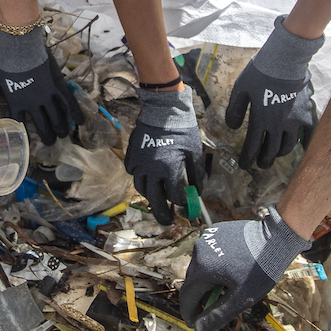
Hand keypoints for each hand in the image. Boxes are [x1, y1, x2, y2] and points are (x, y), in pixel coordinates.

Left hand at [0, 26, 82, 143]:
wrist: (21, 48)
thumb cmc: (5, 63)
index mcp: (17, 103)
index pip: (20, 123)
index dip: (25, 133)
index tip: (29, 141)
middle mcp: (33, 104)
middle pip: (42, 124)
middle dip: (47, 136)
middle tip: (51, 143)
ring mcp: (47, 96)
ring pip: (56, 117)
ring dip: (60, 128)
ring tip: (63, 136)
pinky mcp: (57, 85)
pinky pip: (68, 102)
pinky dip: (75, 112)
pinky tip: (80, 121)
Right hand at [125, 86, 202, 224]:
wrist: (162, 109)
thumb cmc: (182, 129)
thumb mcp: (194, 151)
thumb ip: (196, 174)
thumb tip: (198, 191)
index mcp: (169, 169)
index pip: (175, 196)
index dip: (182, 202)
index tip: (186, 203)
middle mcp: (152, 170)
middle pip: (155, 200)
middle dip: (162, 213)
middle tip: (168, 221)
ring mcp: (139, 163)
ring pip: (142, 188)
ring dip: (151, 197)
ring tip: (158, 199)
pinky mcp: (132, 156)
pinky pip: (133, 174)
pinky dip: (140, 180)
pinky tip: (148, 179)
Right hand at [179, 207, 310, 330]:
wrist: (276, 237)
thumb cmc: (260, 269)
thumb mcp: (241, 297)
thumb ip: (218, 315)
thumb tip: (199, 330)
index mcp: (203, 268)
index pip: (187, 295)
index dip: (189, 312)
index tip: (194, 324)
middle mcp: (199, 251)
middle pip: (193, 281)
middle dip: (200, 297)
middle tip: (212, 309)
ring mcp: (206, 239)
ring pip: (200, 266)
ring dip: (207, 280)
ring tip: (224, 288)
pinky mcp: (214, 231)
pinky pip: (208, 253)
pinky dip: (213, 265)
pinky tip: (228, 269)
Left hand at [225, 17, 322, 170]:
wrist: (284, 61)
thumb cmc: (259, 73)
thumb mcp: (240, 90)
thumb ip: (235, 111)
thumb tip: (232, 128)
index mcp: (260, 120)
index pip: (253, 146)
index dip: (248, 158)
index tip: (245, 165)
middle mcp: (278, 125)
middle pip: (271, 150)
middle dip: (264, 160)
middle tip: (261, 164)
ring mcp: (295, 121)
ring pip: (288, 145)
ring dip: (281, 153)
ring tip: (276, 154)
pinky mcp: (307, 114)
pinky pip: (310, 134)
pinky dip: (306, 143)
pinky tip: (303, 148)